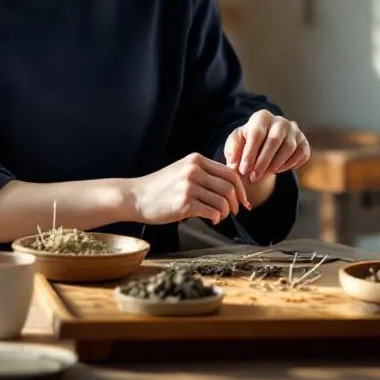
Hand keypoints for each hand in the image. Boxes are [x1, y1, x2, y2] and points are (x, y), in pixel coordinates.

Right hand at [128, 153, 251, 225]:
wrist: (136, 197)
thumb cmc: (161, 187)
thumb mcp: (183, 170)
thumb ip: (204, 173)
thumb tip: (231, 184)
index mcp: (196, 160)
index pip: (230, 172)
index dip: (241, 189)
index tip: (243, 201)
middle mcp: (194, 170)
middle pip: (229, 187)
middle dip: (236, 202)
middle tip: (234, 212)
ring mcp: (188, 186)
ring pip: (222, 201)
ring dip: (225, 213)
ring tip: (219, 217)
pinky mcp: (184, 203)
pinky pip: (212, 212)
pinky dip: (216, 218)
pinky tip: (211, 220)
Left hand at [224, 110, 310, 182]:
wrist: (266, 141)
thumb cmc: (248, 141)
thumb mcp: (236, 142)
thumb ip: (233, 152)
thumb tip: (233, 165)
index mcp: (262, 117)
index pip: (257, 134)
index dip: (250, 154)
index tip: (243, 170)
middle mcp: (280, 121)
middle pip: (274, 141)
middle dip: (263, 162)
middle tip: (253, 178)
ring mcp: (295, 131)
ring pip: (288, 149)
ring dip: (276, 165)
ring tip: (264, 175)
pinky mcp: (304, 143)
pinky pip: (300, 155)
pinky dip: (289, 165)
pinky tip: (277, 170)